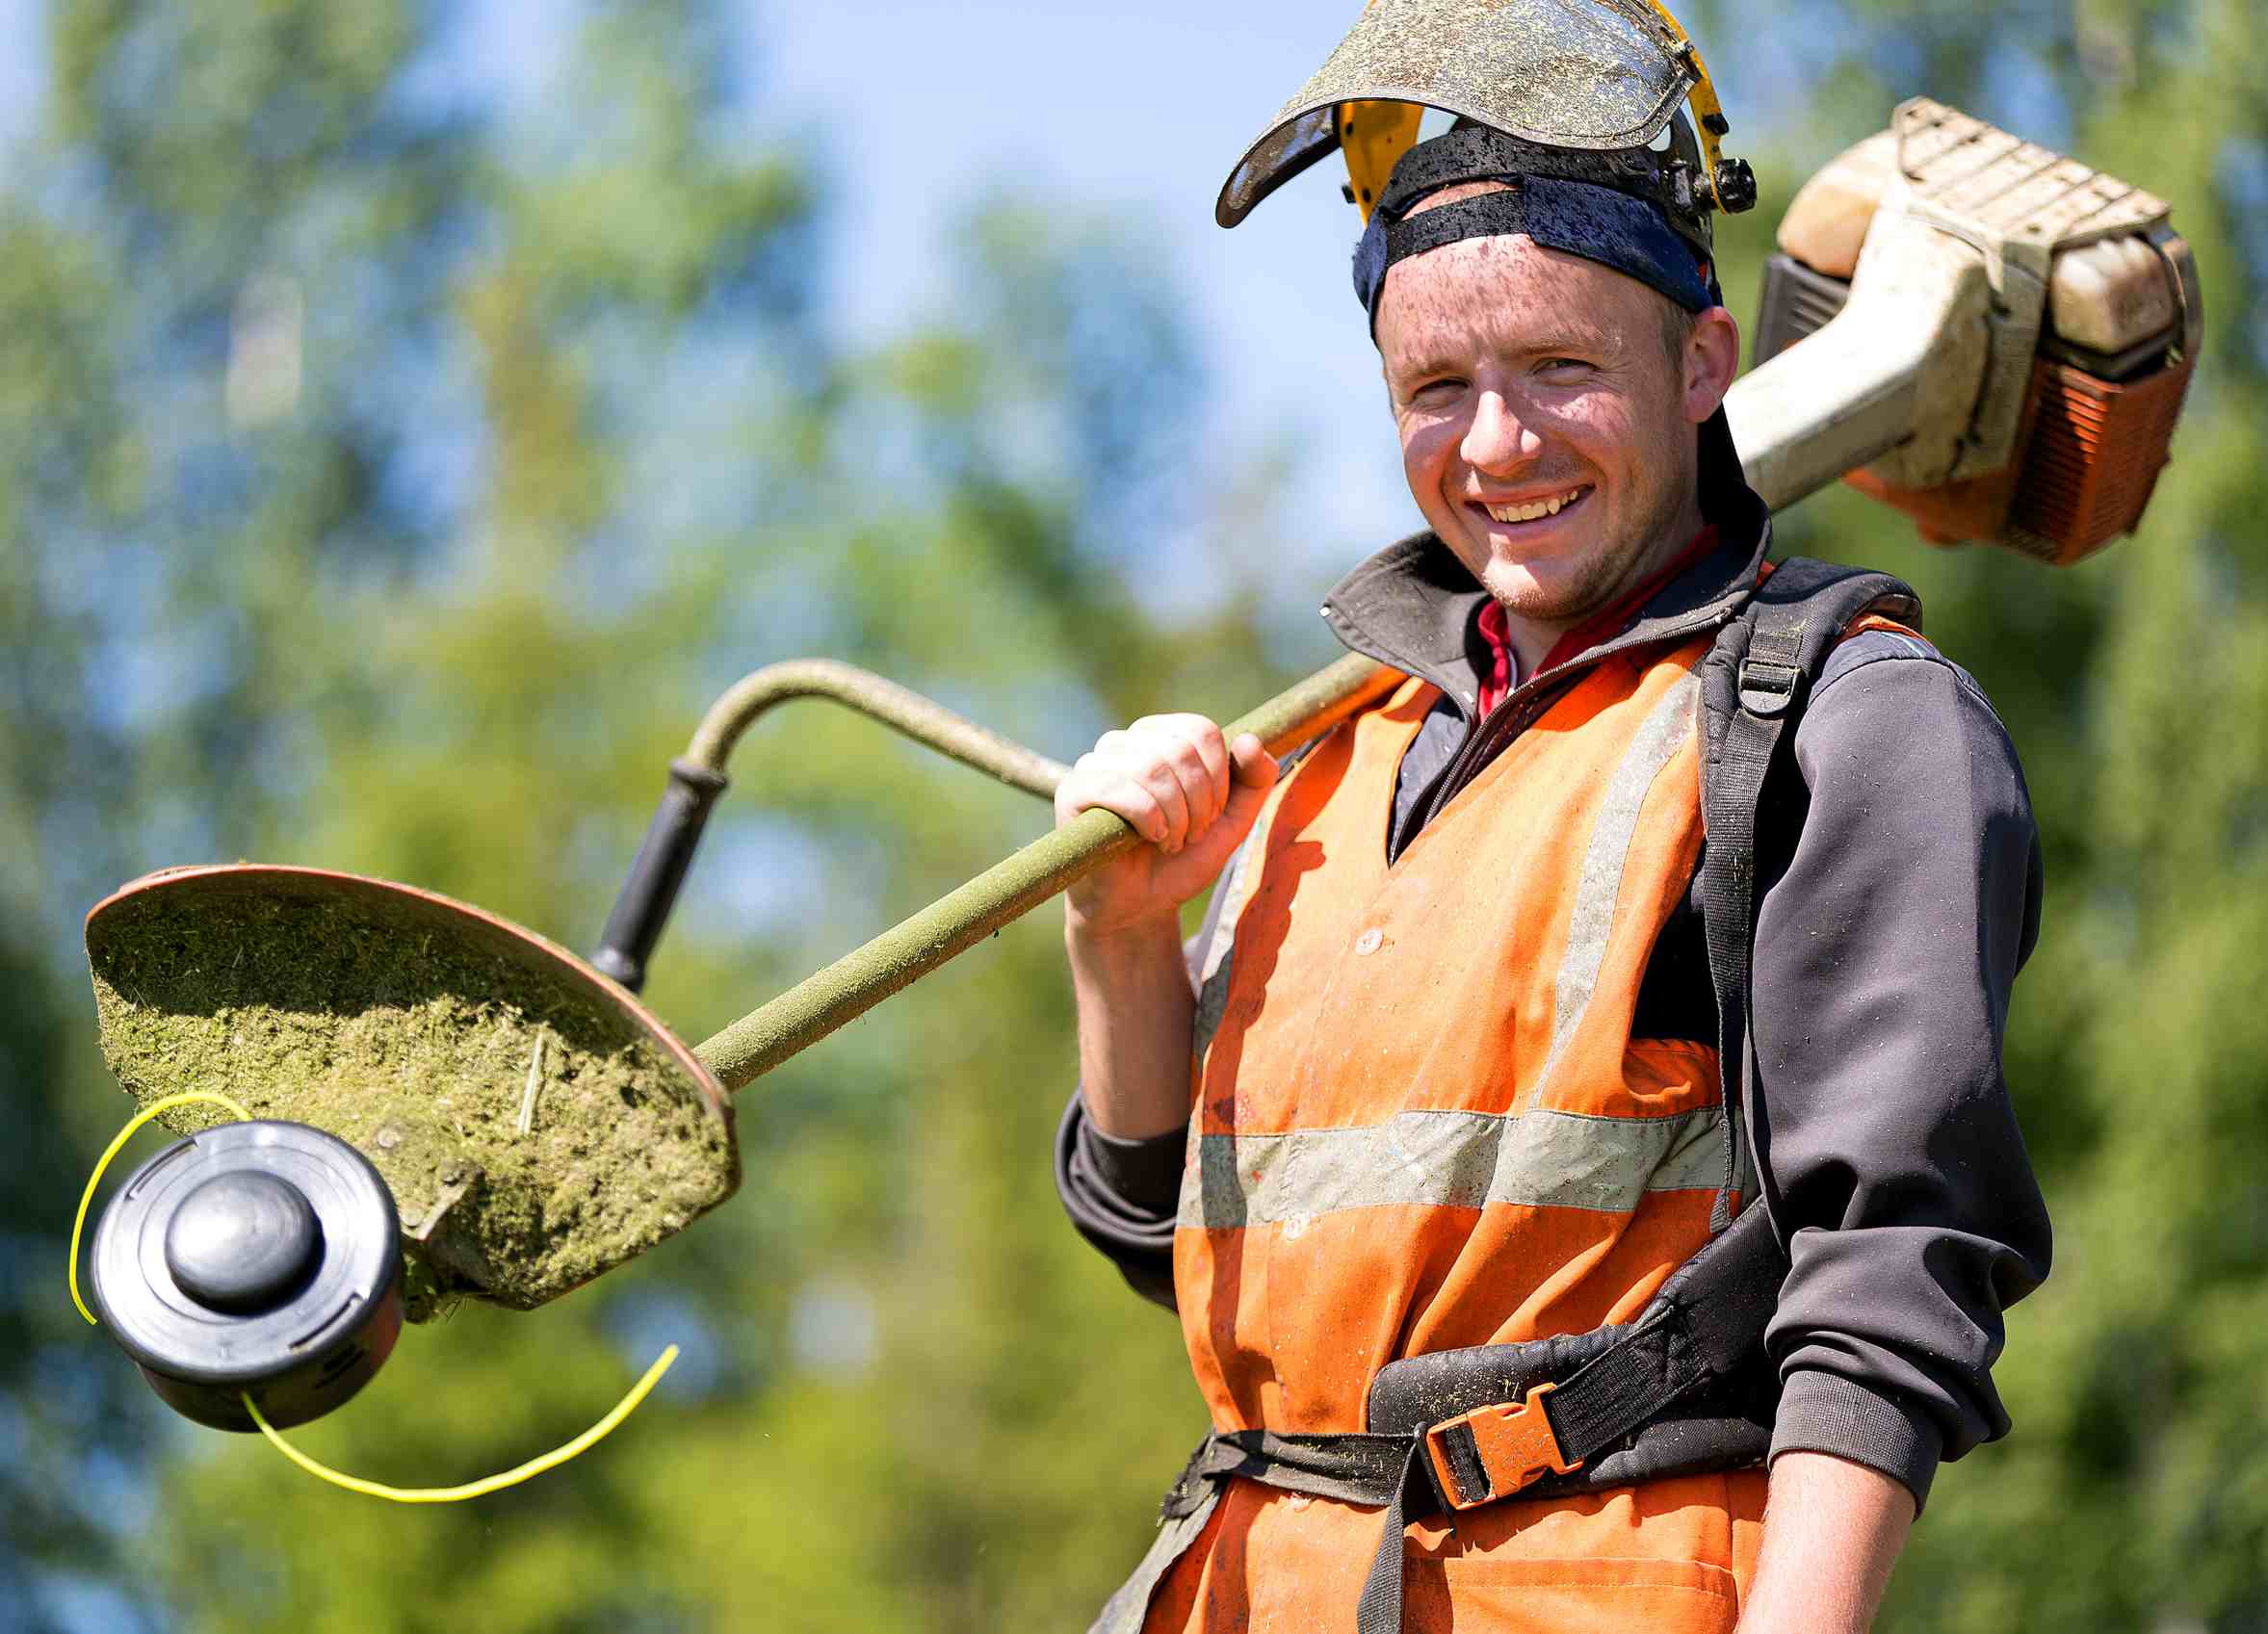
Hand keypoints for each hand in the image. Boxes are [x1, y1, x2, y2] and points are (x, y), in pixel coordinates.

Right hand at [1056, 714, 1277, 940]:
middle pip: (1179, 750)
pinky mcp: (1073, 791)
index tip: (1212, 815)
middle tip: (1192, 835)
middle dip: (1199, 803)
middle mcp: (1125, 742)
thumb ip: (1254, 782)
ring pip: (1152, 769)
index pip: (1201, 730)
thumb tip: (1248, 740)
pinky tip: (1150, 839)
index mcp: (1160, 737)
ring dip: (1175, 817)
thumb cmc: (1180, 860)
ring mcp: (1095, 763)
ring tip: (1171, 842)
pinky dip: (1149, 820)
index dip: (1218, 777)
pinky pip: (1121, 789)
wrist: (1138, 906)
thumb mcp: (1231, 823)